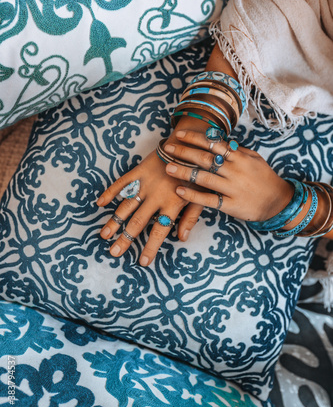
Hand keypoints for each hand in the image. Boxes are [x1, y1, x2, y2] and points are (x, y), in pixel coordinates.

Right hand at [97, 147, 203, 265]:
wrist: (190, 144)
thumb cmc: (198, 173)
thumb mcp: (201, 196)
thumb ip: (190, 217)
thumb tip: (182, 239)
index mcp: (172, 204)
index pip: (159, 231)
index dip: (151, 247)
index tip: (142, 262)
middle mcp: (156, 196)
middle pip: (138, 222)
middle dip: (125, 239)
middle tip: (114, 253)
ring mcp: (146, 183)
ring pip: (126, 206)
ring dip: (114, 221)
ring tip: (104, 235)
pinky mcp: (139, 171)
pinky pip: (122, 183)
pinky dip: (110, 192)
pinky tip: (100, 203)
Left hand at [164, 130, 293, 222]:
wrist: (278, 202)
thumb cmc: (264, 179)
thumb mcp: (254, 159)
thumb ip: (236, 150)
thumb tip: (218, 140)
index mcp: (240, 157)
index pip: (213, 143)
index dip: (195, 138)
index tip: (179, 135)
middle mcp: (235, 171)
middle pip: (205, 158)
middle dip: (184, 152)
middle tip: (168, 148)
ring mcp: (232, 188)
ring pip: (204, 178)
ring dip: (184, 172)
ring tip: (168, 168)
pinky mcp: (230, 205)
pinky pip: (209, 200)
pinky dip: (193, 195)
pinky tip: (179, 191)